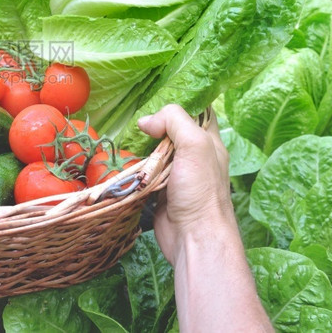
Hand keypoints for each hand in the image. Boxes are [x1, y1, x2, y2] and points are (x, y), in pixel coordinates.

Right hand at [138, 104, 233, 264]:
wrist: (193, 237)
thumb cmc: (200, 191)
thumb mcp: (194, 145)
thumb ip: (174, 122)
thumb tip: (146, 120)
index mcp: (208, 142)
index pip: (199, 112)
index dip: (182, 101)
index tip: (158, 95)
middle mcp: (194, 156)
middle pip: (172, 131)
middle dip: (155, 124)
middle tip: (135, 118)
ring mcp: (177, 175)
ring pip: (156, 151)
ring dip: (141, 146)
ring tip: (125, 137)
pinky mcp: (160, 191)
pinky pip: (145, 172)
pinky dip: (134, 167)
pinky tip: (123, 160)